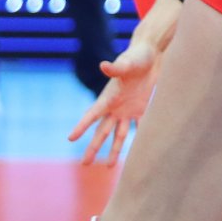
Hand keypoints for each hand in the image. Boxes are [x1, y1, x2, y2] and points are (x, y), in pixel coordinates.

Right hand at [66, 33, 167, 164]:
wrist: (151, 54)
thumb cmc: (137, 56)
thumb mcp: (127, 63)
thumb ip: (116, 67)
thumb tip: (103, 65)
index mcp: (108, 97)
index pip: (92, 115)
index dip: (81, 126)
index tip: (70, 138)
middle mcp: (115, 106)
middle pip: (102, 131)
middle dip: (93, 147)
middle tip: (85, 164)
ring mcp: (128, 109)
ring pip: (119, 134)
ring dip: (114, 149)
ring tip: (109, 166)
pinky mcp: (141, 108)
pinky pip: (139, 127)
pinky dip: (139, 139)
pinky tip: (137, 154)